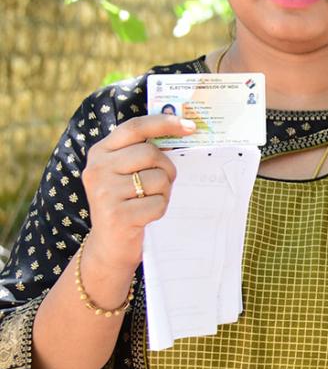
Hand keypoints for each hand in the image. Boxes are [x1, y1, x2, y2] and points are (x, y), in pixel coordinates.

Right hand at [82, 114, 194, 272]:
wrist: (109, 245)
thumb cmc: (127, 202)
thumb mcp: (126, 172)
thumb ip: (143, 152)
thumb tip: (182, 129)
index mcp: (100, 152)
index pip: (134, 127)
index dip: (164, 122)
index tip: (189, 125)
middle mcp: (97, 169)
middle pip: (150, 154)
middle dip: (167, 168)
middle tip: (163, 182)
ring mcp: (105, 192)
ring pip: (158, 179)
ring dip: (163, 192)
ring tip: (148, 200)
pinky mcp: (117, 215)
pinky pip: (158, 203)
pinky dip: (160, 210)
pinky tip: (146, 216)